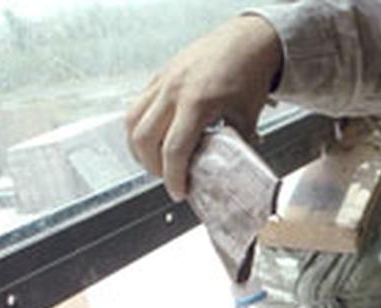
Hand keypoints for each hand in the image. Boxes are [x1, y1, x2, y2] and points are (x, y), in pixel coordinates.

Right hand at [125, 16, 281, 200]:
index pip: (174, 150)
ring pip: (131, 122)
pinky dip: (139, 127)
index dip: (173, 177)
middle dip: (153, 167)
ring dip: (139, 149)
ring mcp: (162, 81)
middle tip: (168, 179)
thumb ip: (235, 147)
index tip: (179, 192)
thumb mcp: (246, 118)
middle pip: (144, 139)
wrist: (247, 42)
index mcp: (197, 102)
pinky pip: (136, 106)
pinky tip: (153, 138)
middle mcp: (173, 90)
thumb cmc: (249, 75)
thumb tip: (228, 173)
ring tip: (156, 163)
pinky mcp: (157, 77)